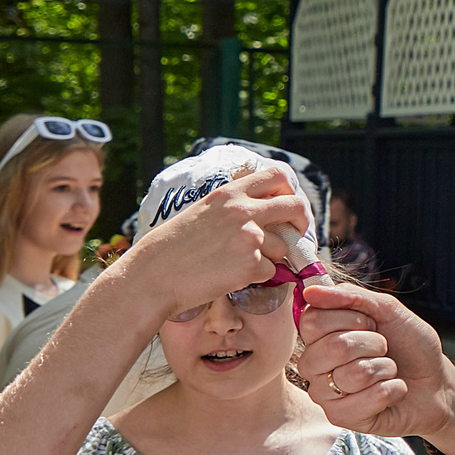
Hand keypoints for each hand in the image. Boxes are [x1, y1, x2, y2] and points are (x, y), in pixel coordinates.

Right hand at [116, 165, 311, 325]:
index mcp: (228, 193)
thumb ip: (231, 207)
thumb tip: (262, 210)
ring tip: (237, 264)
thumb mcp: (201, 212)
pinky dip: (256, 278)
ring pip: (281, 247)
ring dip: (268, 258)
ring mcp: (249, 237)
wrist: (152, 277)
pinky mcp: (251, 264)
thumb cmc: (171, 249)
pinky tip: (230, 277)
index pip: (277, 176)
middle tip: (297, 233)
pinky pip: (270, 272)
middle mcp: (242, 210)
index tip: (288, 205)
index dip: (290, 190)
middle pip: (295, 206)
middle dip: (302, 220)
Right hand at [297, 284, 454, 446]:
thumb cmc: (411, 346)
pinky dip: (392, 390)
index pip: (312, 320)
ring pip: (353, 374)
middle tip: (383, 348)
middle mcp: (315, 365)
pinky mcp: (342, 418)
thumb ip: (350, 296)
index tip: (370, 324)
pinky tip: (393, 391)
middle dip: (373, 343)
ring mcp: (326, 394)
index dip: (350, 318)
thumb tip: (312, 290)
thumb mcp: (387, 310)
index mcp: (320, 336)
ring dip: (385, 368)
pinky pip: (367, 399)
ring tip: (389, 370)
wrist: (436, 382)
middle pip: (332, 347)